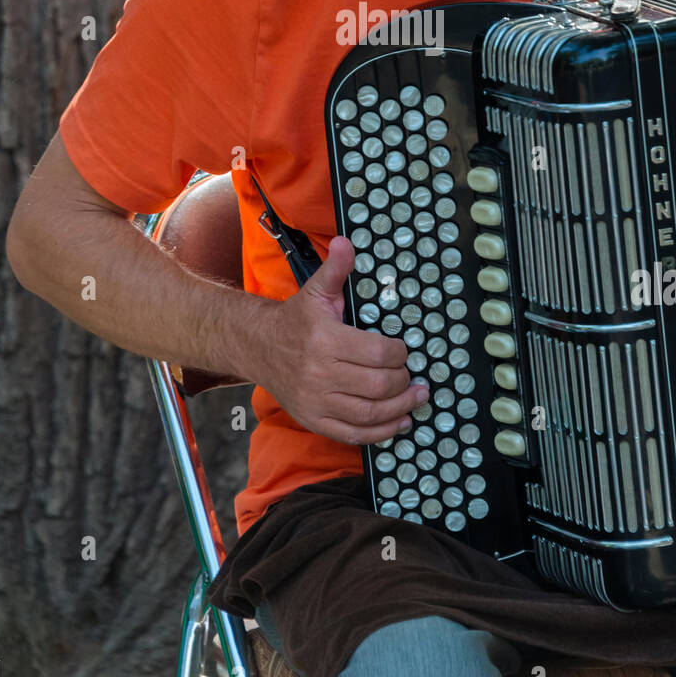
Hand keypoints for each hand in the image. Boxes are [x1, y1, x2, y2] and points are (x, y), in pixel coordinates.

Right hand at [247, 236, 429, 445]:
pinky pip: (352, 434)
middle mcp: (319, 374)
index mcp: (324, 340)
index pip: (377, 352)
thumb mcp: (316, 290)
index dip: (400, 353)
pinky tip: (399, 422)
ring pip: (369, 413)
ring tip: (416, 399)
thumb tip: (346, 242)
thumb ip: (335, 269)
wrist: (258, 347)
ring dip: (400, 409)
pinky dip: (380, 433)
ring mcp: (315, 401)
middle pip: (377, 385)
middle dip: (403, 381)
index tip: (405, 350)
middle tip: (414, 376)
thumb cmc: (295, 320)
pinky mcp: (313, 420)